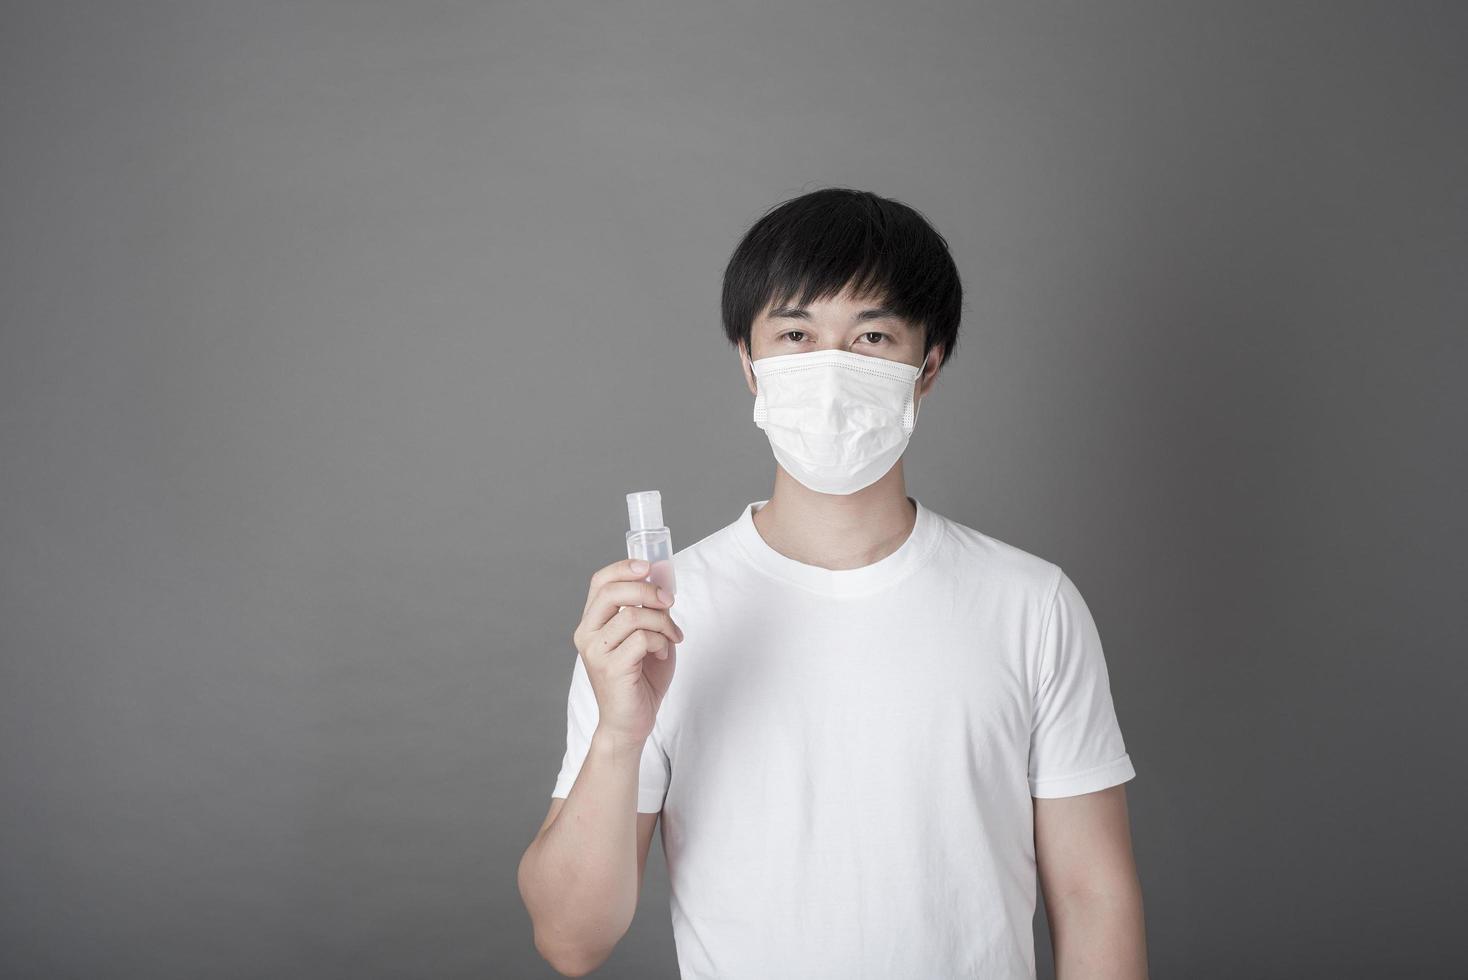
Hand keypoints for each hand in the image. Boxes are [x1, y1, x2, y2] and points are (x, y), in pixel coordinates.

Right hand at [571, 558, 683, 744]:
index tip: (649, 566)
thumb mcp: (648, 637)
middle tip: (669, 601)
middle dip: (648, 590)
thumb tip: (663, 578)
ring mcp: (596, 651)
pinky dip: (660, 642)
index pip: (600, 582)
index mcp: (593, 622)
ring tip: (671, 637)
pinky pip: (641, 639)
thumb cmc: (640, 680)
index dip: (624, 568)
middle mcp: (587, 634)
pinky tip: (661, 653)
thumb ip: (650, 610)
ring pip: (633, 616)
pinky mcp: (610, 668)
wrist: (630, 723)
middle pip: (613, 592)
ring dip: (662, 622)